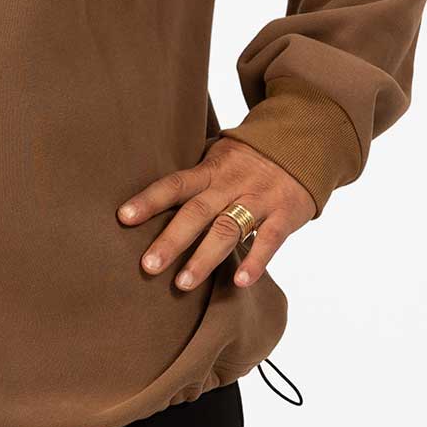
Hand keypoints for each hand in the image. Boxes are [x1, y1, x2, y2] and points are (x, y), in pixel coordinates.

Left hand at [115, 136, 315, 290]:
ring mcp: (259, 198)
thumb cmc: (249, 158)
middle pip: (197, 211)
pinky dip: (255, 261)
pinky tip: (239, 282)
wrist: (302, 143)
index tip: (124, 217)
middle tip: (148, 265)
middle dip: (171, 240)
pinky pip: (270, 240)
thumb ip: (195, 179)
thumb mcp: (219, 157)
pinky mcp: (285, 213)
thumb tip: (153, 201)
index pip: (175, 184)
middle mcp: (231, 184)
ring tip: (183, 284)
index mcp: (211, 170)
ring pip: (228, 229)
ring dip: (204, 258)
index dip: (149, 200)